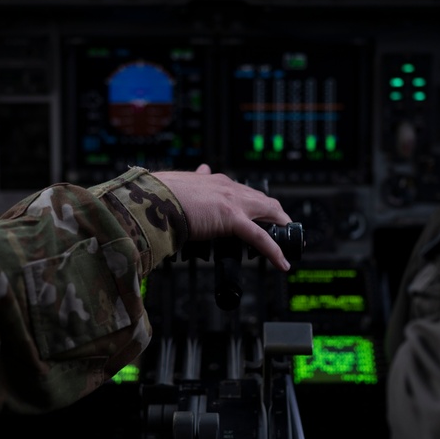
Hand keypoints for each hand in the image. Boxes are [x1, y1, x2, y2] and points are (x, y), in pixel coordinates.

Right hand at [151, 164, 292, 271]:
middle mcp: (227, 187)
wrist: (152, 197)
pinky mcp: (233, 218)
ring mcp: (232, 201)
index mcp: (214, 180)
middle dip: (276, 214)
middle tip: (282, 228)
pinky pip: (261, 237)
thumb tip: (192, 175)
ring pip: (269, 213)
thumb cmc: (158, 194)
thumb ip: (190, 183)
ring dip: (280, 228)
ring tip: (287, 245)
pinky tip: (282, 263)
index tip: (258, 211)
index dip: (254, 203)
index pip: (242, 191)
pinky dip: (274, 251)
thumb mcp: (177, 185)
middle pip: (264, 200)